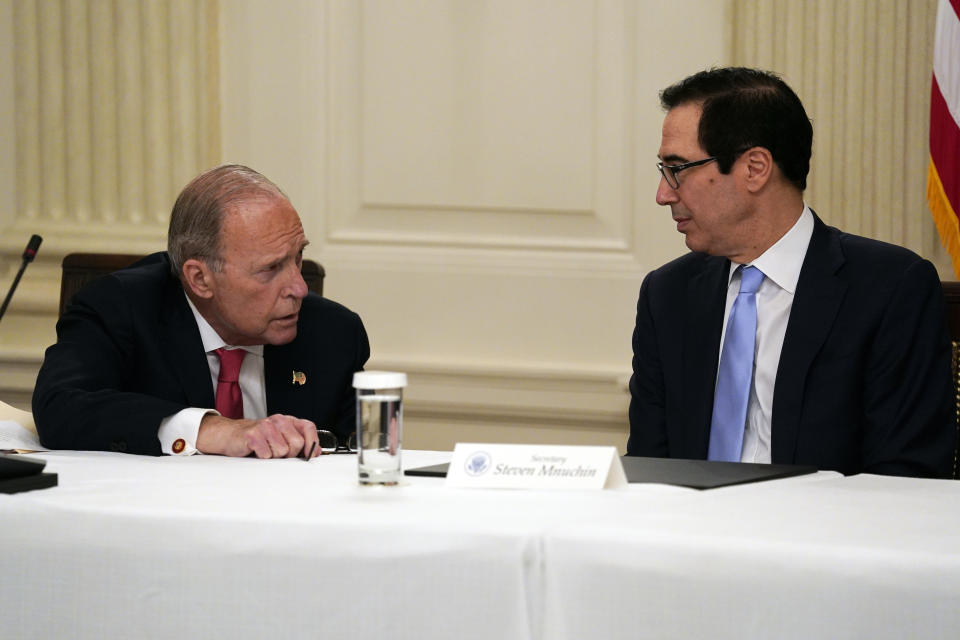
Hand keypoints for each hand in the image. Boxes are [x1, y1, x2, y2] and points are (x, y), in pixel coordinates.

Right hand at [197, 413, 319, 457]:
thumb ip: (299, 443)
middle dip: (290, 455)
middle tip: (278, 455)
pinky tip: (256, 452)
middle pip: (297, 443)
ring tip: (266, 452)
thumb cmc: (257, 439)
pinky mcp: (253, 435)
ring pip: (282, 451)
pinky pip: (266, 454)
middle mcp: (278, 420)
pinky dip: (262, 458)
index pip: (308, 427)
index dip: (313, 442)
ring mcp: (265, 426)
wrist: (230, 436)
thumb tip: (316, 452)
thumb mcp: (281, 439)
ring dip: (274, 457)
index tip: (310, 455)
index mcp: (287, 420)